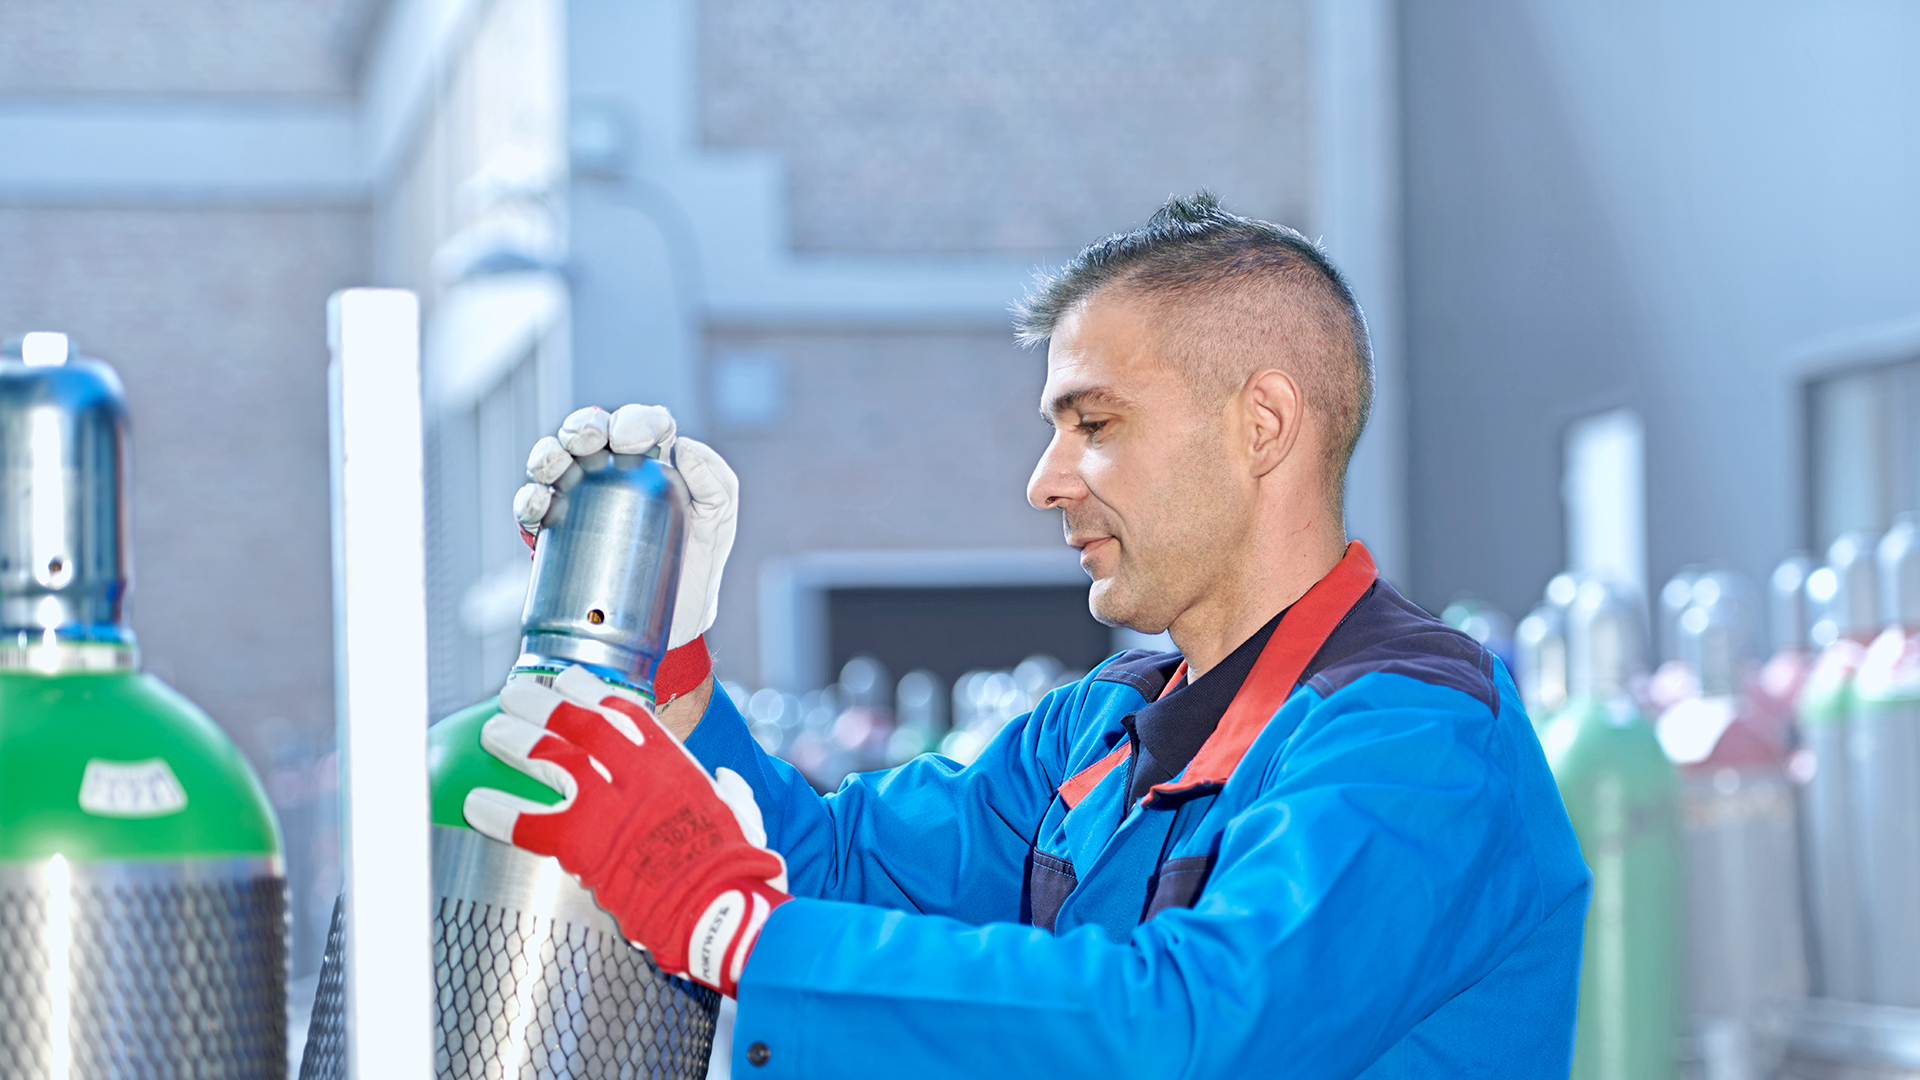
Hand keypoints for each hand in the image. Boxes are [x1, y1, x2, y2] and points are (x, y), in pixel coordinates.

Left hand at [465, 665, 788, 996]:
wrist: (717, 906)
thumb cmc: (739, 867)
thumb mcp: (742, 817)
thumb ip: (732, 795)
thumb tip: (728, 783)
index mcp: (673, 763)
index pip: (625, 713)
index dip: (592, 691)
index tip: (570, 680)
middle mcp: (636, 774)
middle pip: (578, 723)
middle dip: (543, 702)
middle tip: (515, 692)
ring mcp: (607, 807)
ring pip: (551, 759)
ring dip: (517, 741)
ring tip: (492, 730)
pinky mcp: (584, 847)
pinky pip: (530, 824)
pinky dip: (500, 812)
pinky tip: (474, 802)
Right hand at [513, 405, 736, 653]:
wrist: (669, 629)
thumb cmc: (696, 571)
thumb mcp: (719, 526)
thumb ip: (717, 485)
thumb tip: (684, 448)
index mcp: (653, 462)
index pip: (642, 424)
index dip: (635, 420)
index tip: (634, 441)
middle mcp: (612, 472)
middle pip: (590, 432)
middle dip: (584, 427)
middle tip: (590, 442)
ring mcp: (579, 498)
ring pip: (554, 460)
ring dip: (549, 454)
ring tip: (555, 466)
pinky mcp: (555, 530)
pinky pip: (534, 507)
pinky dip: (530, 499)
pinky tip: (540, 503)